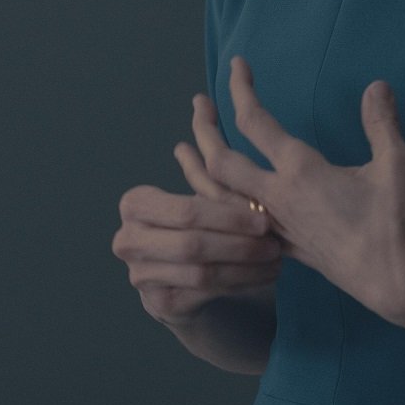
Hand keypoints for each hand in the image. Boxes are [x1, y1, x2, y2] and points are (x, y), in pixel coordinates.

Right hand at [113, 130, 282, 328]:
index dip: (229, 213)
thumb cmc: (205, 225)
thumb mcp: (205, 193)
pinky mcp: (159, 305)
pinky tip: (266, 276)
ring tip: (276, 256)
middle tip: (274, 238)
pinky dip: (240, 283)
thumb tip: (201, 99)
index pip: (187, 208)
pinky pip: (205, 294)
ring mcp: (140, 275)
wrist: (186, 282)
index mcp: (135, 203)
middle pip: (193, 240)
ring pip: (202, 270)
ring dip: (245, 263)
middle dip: (239, 240)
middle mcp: (128, 238)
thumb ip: (202, 159)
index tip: (267, 213)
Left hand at [190, 55, 404, 328]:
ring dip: (197, 170)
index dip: (242, 89)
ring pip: (220, 198)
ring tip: (183, 150)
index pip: (256, 122)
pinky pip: (236, 226)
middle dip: (205, 128)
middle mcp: (278, 197)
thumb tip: (377, 85)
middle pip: (222, 160)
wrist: (394, 283)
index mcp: (300, 170)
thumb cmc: (395, 222)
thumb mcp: (397, 165)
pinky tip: (215, 203)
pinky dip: (217, 209)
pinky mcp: (285, 250)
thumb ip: (382, 123)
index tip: (237, 65)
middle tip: (199, 104)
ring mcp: (276, 227)